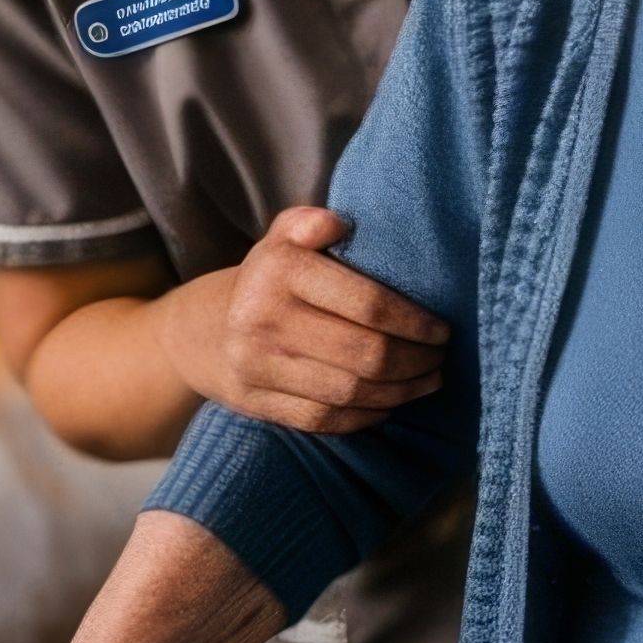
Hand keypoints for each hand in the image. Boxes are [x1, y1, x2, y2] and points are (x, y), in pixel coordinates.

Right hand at [156, 207, 447, 430]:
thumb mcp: (281, 239)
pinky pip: (325, 420)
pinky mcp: (256, 402)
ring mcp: (257, 365)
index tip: (442, 330)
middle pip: (365, 353)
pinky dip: (366, 415)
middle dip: (416, 361)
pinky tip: (390, 403)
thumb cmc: (266, 280)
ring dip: (401, 392)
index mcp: (279, 271)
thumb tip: (338, 222)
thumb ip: (309, 223)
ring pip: (350, 392)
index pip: (368, 303)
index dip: (416, 322)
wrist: (200, 331)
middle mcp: (263, 319)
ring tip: (428, 381)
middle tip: (440, 358)